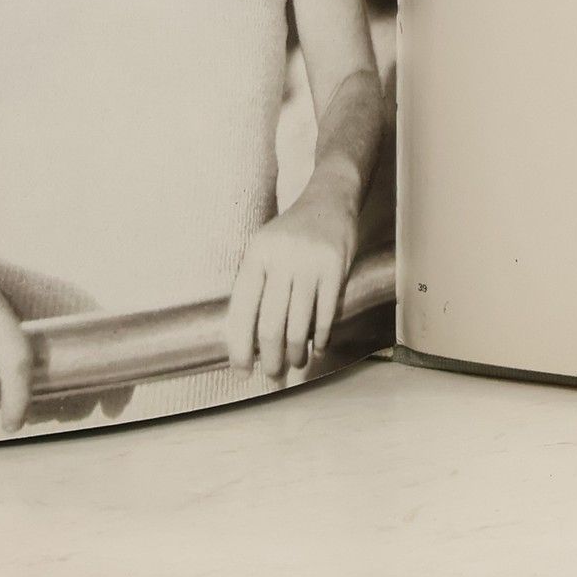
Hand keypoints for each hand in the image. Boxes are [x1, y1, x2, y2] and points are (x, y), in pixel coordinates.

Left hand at [224, 163, 361, 378]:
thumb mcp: (265, 248)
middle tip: (272, 376)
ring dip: (297, 352)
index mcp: (256, 254)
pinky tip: (319, 347)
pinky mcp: (336, 267)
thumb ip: (256, 286)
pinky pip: (326, 314)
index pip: (242, 309)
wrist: (329, 200)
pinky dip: (322, 337)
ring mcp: (310, 263)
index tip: (241, 370)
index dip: (240, 346)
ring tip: (296, 364)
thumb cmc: (292, 233)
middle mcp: (281, 258)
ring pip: (299, 324)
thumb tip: (248, 339)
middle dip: (270, 358)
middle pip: (271, 323)